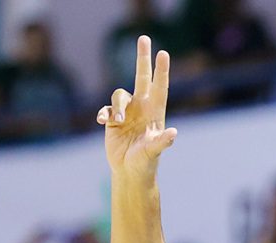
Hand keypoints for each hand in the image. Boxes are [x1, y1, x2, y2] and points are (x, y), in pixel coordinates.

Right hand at [96, 36, 177, 181]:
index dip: (161, 71)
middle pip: (141, 77)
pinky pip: (105, 109)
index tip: (163, 53)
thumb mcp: (153, 151)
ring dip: (117, 106)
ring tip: (117, 121)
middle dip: (142, 58)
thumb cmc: (146, 162)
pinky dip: (103, 113)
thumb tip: (173, 134)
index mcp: (155, 112)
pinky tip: (101, 121)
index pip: (159, 87)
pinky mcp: (112, 120)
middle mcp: (141, 108)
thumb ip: (162, 142)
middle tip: (143, 38)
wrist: (130, 172)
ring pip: (119, 95)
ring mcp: (127, 113)